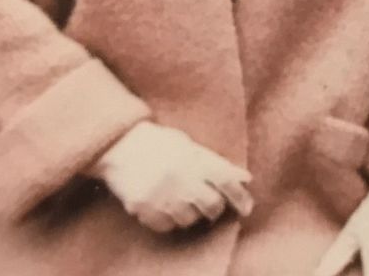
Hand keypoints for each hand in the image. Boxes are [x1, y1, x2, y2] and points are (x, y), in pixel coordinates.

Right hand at [88, 121, 252, 233]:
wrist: (121, 145)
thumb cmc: (159, 143)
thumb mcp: (190, 146)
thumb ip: (217, 163)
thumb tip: (246, 178)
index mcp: (194, 158)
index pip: (226, 180)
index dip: (240, 196)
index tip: (247, 208)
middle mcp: (181, 178)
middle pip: (212, 206)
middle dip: (214, 207)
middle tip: (207, 202)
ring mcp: (162, 195)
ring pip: (189, 219)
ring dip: (190, 213)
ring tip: (180, 198)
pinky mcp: (144, 208)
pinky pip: (166, 226)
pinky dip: (169, 219)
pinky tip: (163, 205)